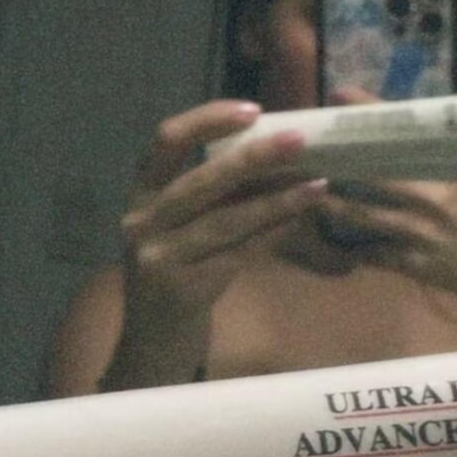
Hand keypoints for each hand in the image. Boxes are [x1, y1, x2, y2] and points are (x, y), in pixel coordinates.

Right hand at [119, 99, 326, 328]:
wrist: (151, 346)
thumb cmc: (175, 275)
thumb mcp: (181, 228)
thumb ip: (213, 195)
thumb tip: (275, 154)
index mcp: (141, 195)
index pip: (166, 142)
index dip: (208, 120)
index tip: (253, 110)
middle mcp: (142, 222)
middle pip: (202, 179)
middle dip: (254, 157)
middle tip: (299, 140)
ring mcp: (159, 257)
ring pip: (225, 220)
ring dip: (276, 199)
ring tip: (316, 184)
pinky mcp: (183, 290)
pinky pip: (238, 255)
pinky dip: (272, 235)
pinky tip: (300, 220)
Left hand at [316, 90, 456, 342]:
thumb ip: (445, 158)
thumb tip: (410, 126)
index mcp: (452, 171)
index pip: (407, 132)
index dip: (372, 112)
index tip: (342, 94)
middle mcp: (434, 199)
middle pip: (375, 175)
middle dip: (340, 161)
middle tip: (311, 150)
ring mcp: (422, 235)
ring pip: (365, 217)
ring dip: (335, 206)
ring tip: (311, 193)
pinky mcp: (415, 265)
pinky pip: (375, 253)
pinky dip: (354, 244)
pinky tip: (335, 236)